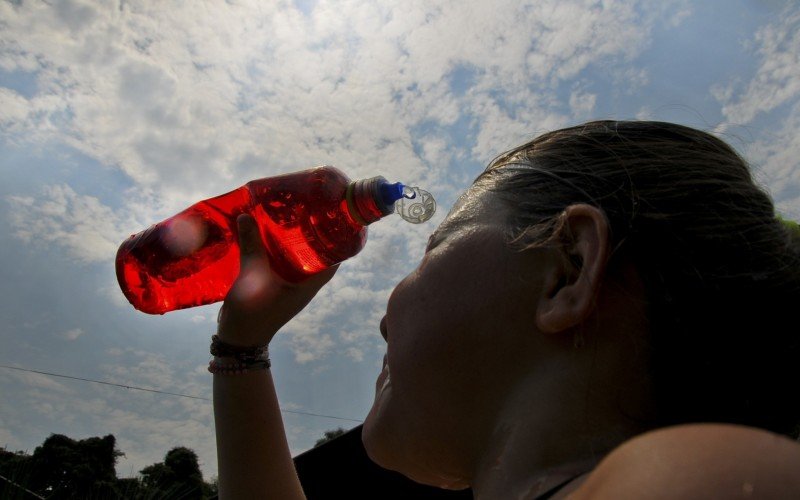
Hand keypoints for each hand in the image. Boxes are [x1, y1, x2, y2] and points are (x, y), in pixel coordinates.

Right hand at [216, 213, 337, 346]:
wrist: (238, 338)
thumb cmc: (254, 310)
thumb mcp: (252, 275)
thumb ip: (251, 245)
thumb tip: (246, 214)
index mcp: (309, 284)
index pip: (334, 259)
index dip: (336, 239)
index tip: (331, 217)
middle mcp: (305, 285)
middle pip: (317, 256)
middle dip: (312, 236)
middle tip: (307, 211)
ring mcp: (292, 286)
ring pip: (299, 260)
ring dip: (295, 243)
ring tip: (289, 217)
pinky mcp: (278, 286)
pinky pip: (284, 264)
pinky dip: (280, 251)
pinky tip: (269, 235)